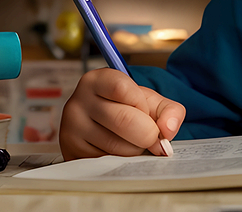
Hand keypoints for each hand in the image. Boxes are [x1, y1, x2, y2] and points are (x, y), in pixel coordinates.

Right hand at [59, 68, 185, 159]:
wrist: (100, 126)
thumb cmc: (126, 109)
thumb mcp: (149, 100)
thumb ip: (169, 110)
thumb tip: (169, 130)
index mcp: (97, 81)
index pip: (123, 89)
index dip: (142, 105)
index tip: (146, 112)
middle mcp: (78, 102)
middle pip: (123, 120)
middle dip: (147, 134)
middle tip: (151, 137)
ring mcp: (72, 129)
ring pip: (117, 146)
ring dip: (136, 150)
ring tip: (133, 142)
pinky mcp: (72, 152)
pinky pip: (106, 162)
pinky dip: (122, 161)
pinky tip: (119, 151)